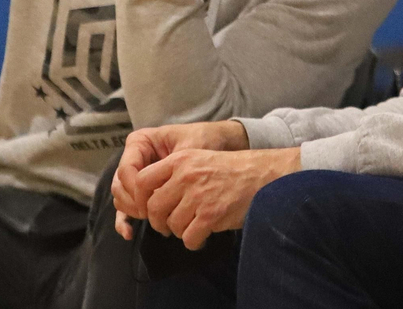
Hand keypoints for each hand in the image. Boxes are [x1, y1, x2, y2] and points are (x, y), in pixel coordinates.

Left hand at [135, 148, 299, 249]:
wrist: (262, 175)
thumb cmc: (230, 170)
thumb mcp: (199, 159)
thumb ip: (175, 173)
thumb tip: (152, 198)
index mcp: (179, 160)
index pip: (141, 181)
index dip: (140, 199)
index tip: (149, 208)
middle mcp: (185, 176)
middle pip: (153, 208)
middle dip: (159, 222)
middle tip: (168, 226)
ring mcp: (198, 196)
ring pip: (171, 226)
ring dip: (179, 232)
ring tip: (191, 227)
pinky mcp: (211, 215)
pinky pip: (189, 238)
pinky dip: (194, 242)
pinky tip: (203, 236)